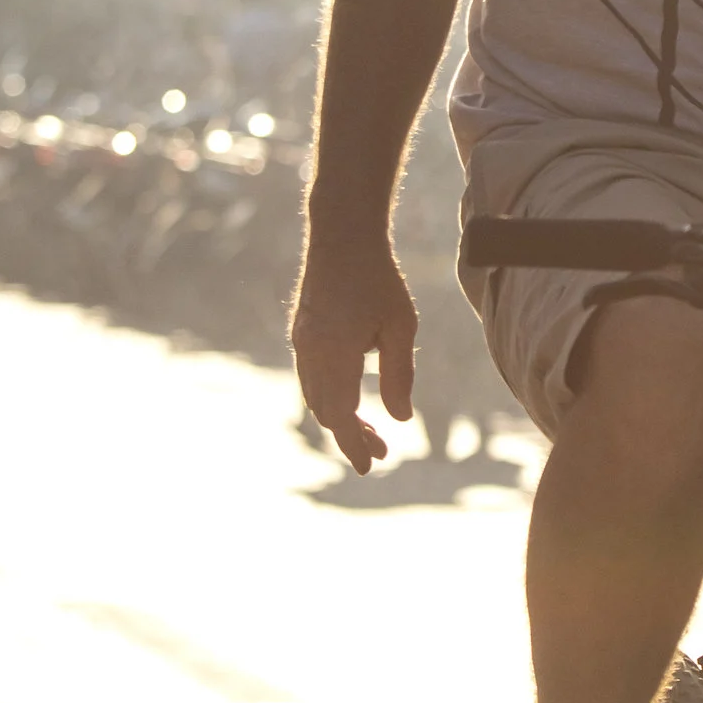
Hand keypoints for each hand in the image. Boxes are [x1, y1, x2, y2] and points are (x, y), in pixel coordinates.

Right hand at [290, 233, 418, 471]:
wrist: (341, 235)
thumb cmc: (378, 278)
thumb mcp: (400, 325)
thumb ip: (399, 374)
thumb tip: (400, 418)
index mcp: (334, 354)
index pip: (341, 415)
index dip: (355, 444)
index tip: (371, 466)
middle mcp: (310, 352)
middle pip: (325, 411)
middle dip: (350, 436)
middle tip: (381, 451)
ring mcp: (302, 342)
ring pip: (314, 396)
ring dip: (338, 417)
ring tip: (371, 430)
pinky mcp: (301, 332)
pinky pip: (310, 377)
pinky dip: (328, 396)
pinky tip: (350, 398)